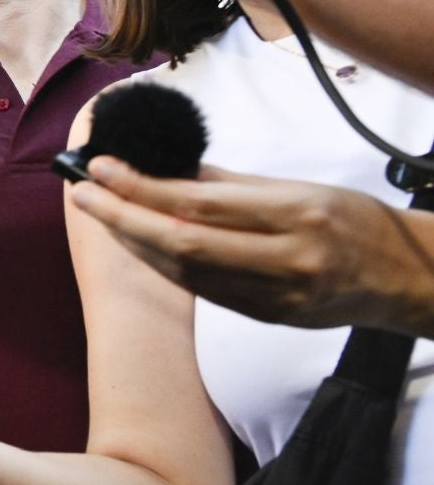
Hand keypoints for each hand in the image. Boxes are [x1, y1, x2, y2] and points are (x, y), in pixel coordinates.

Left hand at [72, 157, 433, 335]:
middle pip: (183, 241)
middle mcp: (286, 259)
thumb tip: (166, 170)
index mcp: (297, 215)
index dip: (143, 186)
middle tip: (83, 192)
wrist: (408, 279)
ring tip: (101, 213)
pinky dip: (165, 265)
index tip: (102, 167)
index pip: (200, 202)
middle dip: (123, 217)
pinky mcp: (269, 317)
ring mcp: (277, 296)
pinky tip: (139, 244)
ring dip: (135, 242)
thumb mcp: (301, 188)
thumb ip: (230, 183)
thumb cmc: (356, 222)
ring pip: (186, 272)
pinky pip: (204, 290)